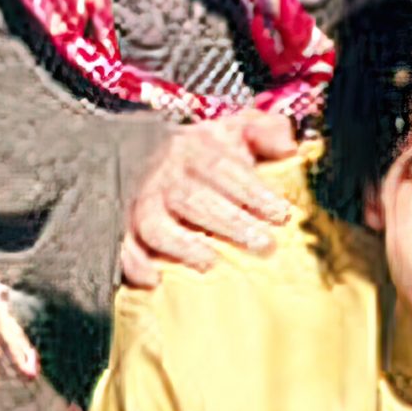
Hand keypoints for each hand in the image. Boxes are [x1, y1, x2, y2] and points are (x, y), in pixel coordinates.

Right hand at [120, 108, 301, 289]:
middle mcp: (163, 173)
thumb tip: (288, 146)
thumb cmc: (204, 154)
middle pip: (193, 199)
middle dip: (230, 223)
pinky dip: (134, 262)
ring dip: (183, 245)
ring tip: (211, 264)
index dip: (252, 190)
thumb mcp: (233, 132)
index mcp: (192, 148)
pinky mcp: (123, 227)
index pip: (223, 168)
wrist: (142, 154)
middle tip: (264, 245)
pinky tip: (155, 279)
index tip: (282, 214)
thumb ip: (265, 131)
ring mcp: (140, 202)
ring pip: (156, 224)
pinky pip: (123, 245)